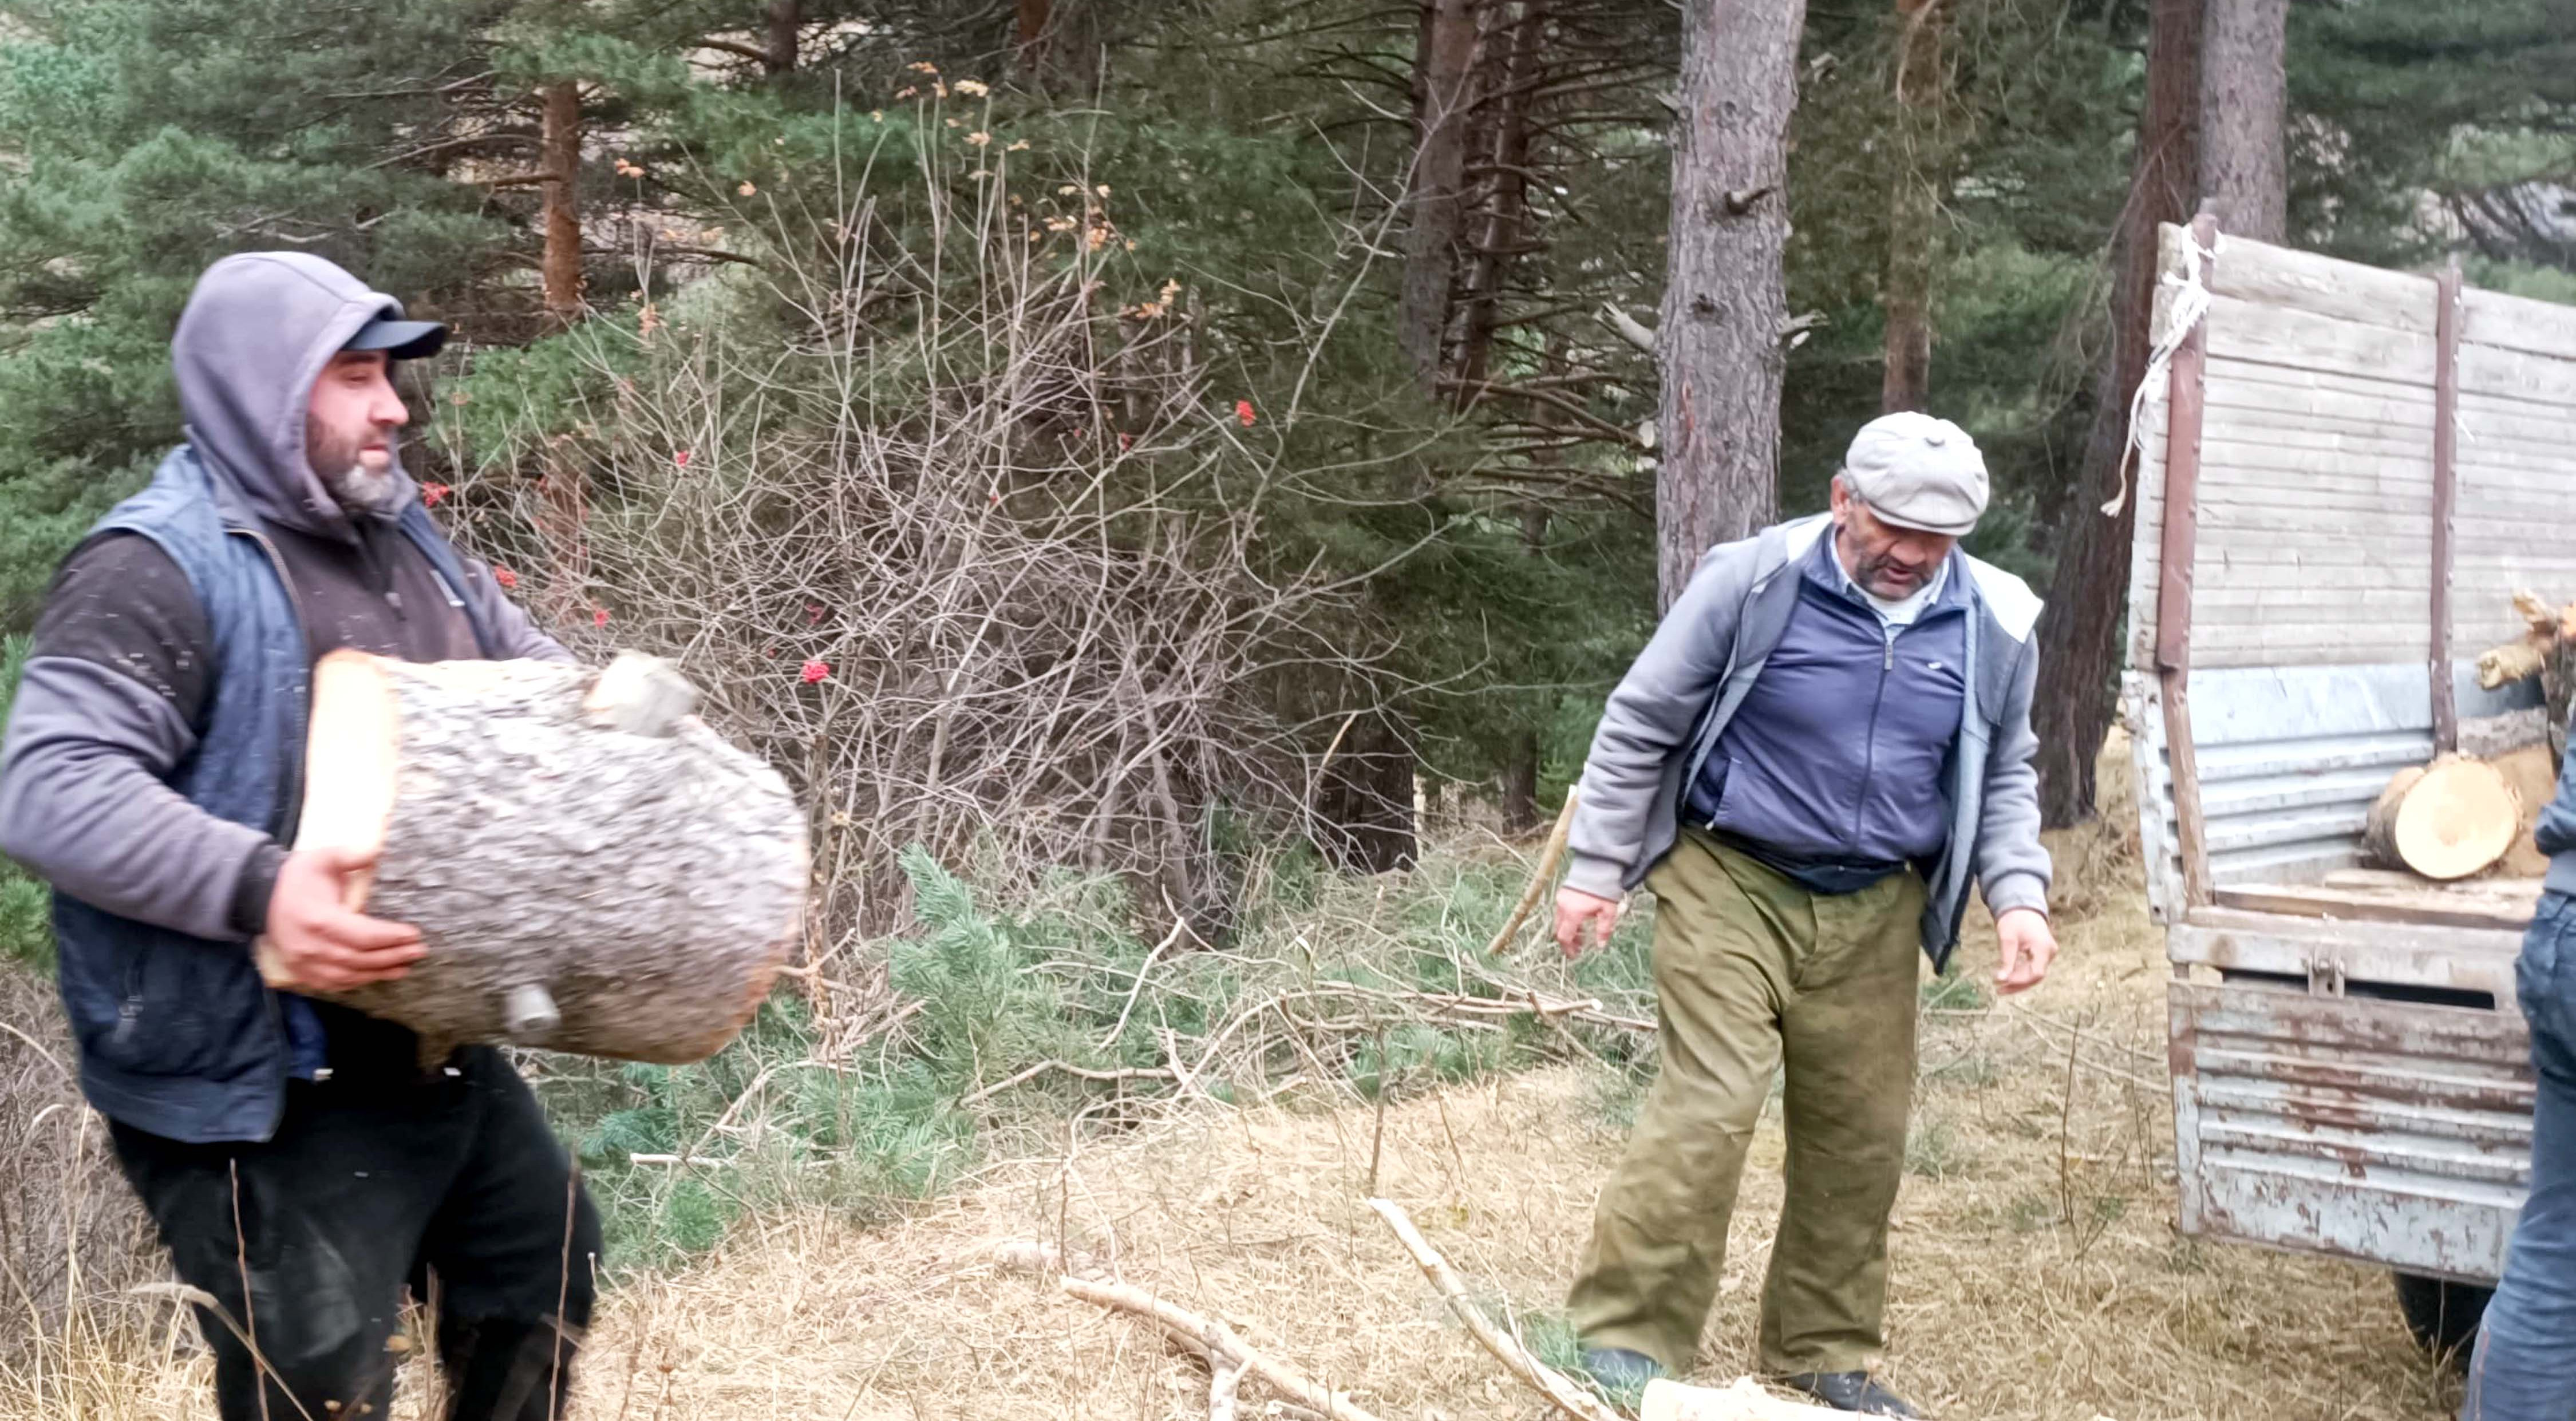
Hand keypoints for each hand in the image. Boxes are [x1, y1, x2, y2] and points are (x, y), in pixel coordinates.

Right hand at [264, 846, 424, 990]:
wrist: (257, 896)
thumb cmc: (294, 876)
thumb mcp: (322, 858)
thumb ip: (352, 855)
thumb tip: (379, 849)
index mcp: (318, 919)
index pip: (363, 935)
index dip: (391, 937)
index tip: (415, 934)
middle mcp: (310, 946)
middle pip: (359, 959)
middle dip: (392, 956)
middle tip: (419, 951)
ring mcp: (303, 963)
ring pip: (347, 976)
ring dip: (378, 973)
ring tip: (404, 967)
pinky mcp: (299, 971)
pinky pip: (331, 984)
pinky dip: (355, 982)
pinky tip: (375, 977)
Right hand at [1552, 886, 1624, 957]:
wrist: (1597, 866)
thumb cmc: (1604, 889)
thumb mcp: (1608, 911)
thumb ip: (1603, 930)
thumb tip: (1600, 945)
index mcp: (1573, 913)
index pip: (1565, 936)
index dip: (1569, 948)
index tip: (1575, 955)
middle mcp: (1563, 907)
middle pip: (1559, 930)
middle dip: (1568, 941)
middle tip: (1579, 947)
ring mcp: (1561, 899)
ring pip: (1559, 921)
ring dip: (1568, 930)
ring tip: (1581, 934)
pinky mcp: (1562, 893)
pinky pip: (1561, 911)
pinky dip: (1567, 920)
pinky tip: (1579, 920)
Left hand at [1993, 907, 2056, 994]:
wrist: (2022, 907)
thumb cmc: (2014, 919)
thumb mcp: (2007, 938)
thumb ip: (2006, 959)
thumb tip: (2000, 979)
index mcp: (2044, 948)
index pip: (2036, 973)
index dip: (2020, 980)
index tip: (2002, 981)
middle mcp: (2049, 952)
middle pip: (2036, 976)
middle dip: (2017, 984)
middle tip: (1998, 989)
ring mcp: (2047, 953)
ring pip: (2034, 974)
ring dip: (2018, 981)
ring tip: (2000, 987)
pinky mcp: (2042, 954)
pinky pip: (2033, 968)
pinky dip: (2020, 974)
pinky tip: (2006, 978)